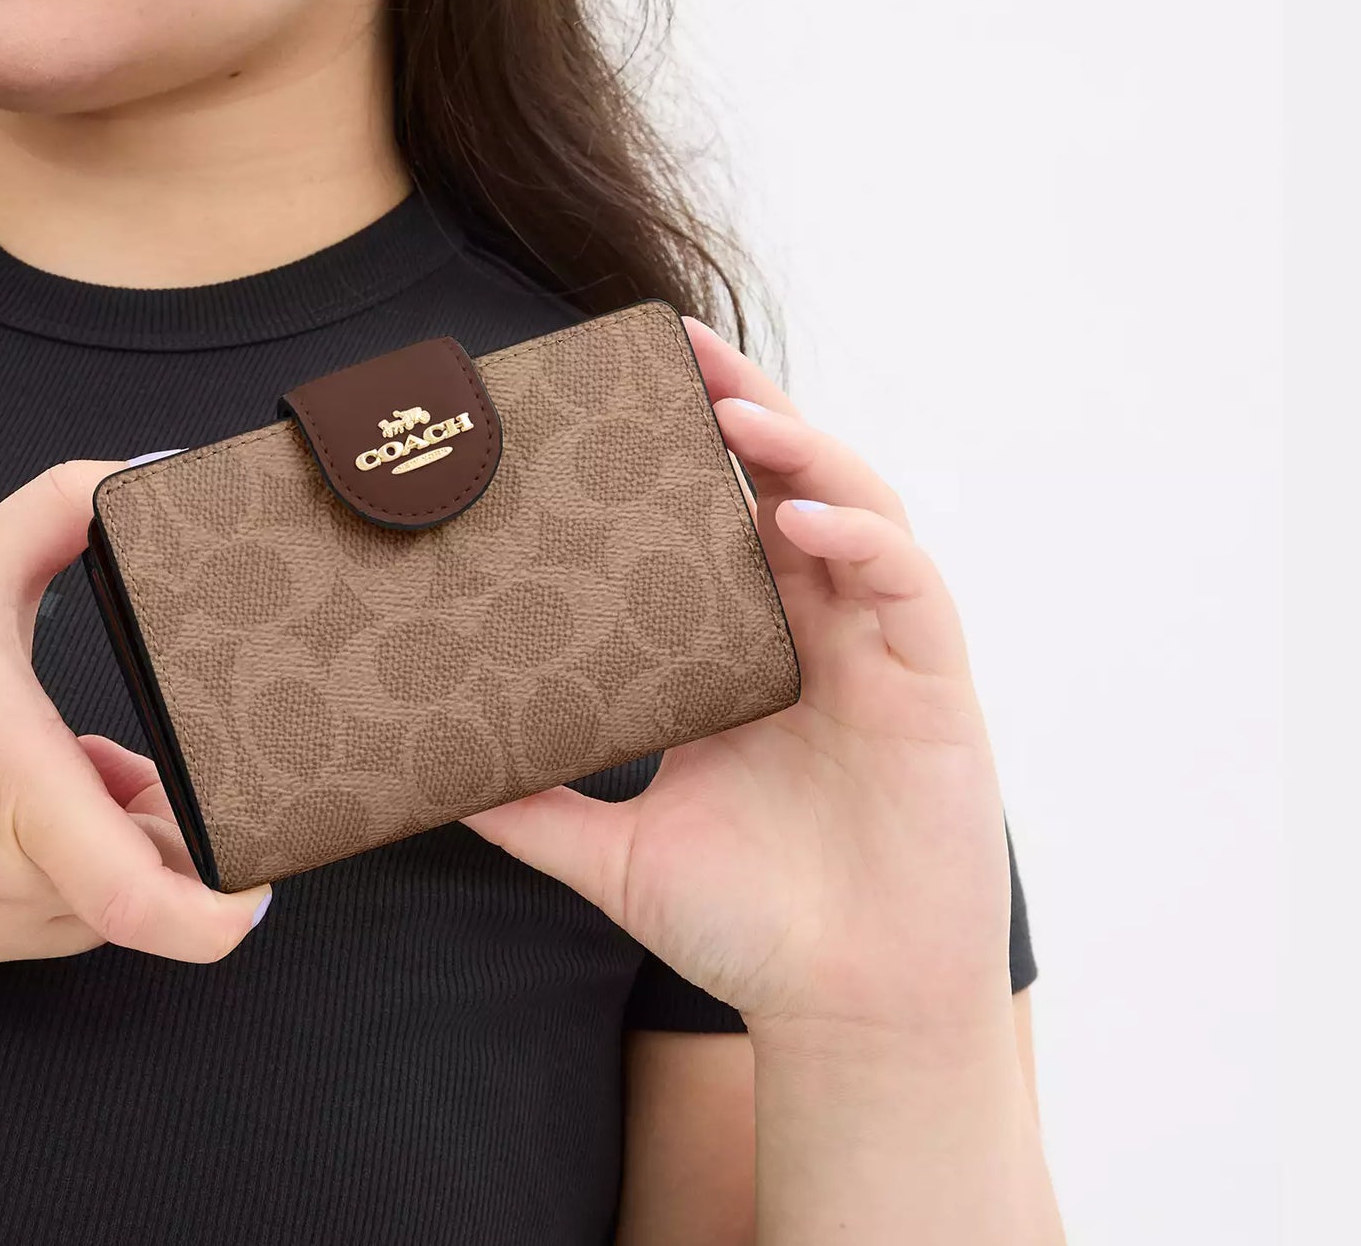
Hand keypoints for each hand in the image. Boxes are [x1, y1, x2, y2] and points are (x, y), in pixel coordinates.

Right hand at [0, 460, 272, 970]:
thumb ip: (69, 503)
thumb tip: (151, 472)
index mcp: (4, 779)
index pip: (133, 897)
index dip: (215, 912)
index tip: (257, 889)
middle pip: (130, 896)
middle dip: (166, 839)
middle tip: (152, 769)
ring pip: (84, 918)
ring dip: (109, 857)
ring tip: (83, 774)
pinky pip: (29, 928)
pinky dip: (53, 881)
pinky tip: (27, 809)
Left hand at [459, 316, 1013, 1037]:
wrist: (841, 1015)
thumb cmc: (746, 927)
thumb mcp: (614, 850)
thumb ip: (530, 805)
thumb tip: (425, 778)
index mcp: (747, 648)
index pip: (723, 515)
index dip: (688, 444)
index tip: (625, 381)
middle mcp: (815, 630)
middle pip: (793, 483)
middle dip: (748, 405)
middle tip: (684, 345)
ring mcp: (878, 649)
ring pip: (857, 508)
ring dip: (806, 449)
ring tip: (739, 411)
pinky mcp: (934, 686)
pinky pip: (907, 586)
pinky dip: (866, 539)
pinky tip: (805, 522)